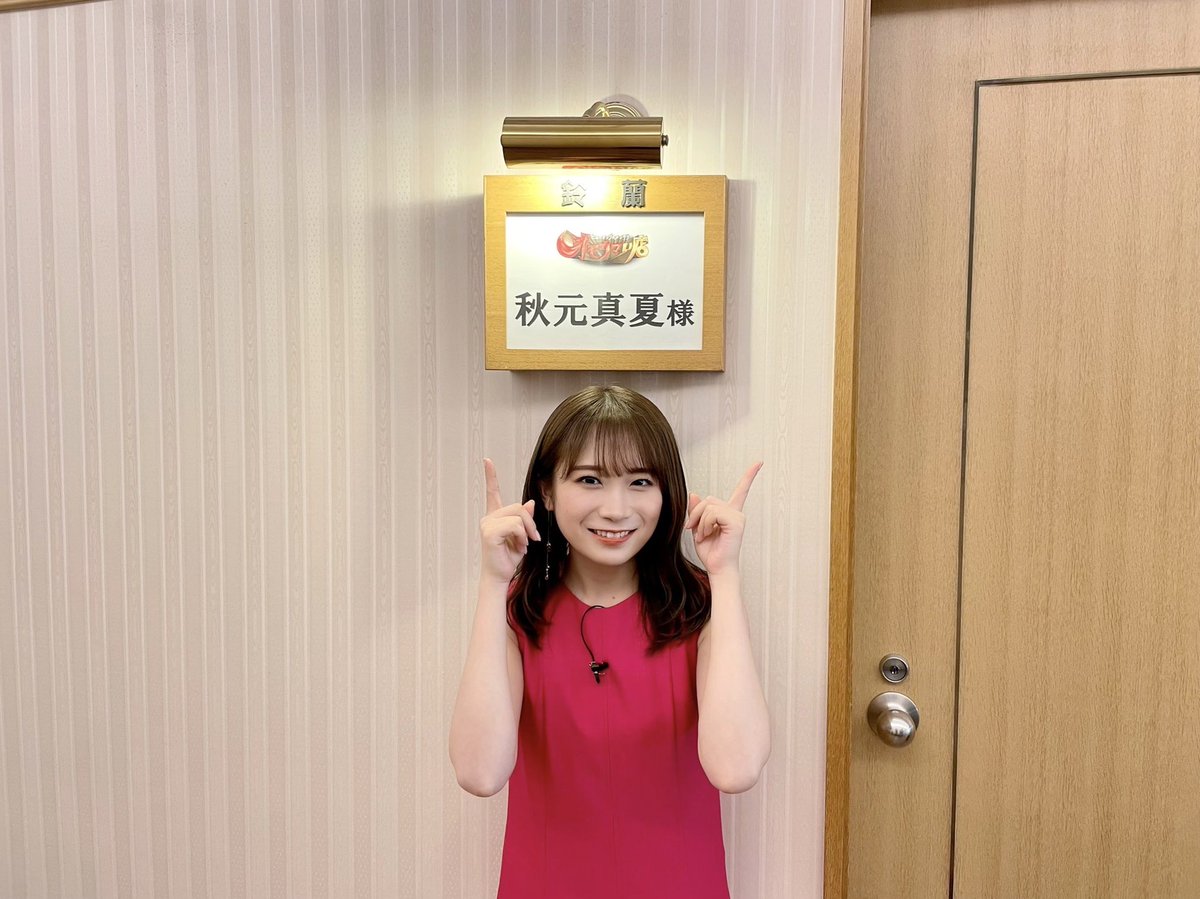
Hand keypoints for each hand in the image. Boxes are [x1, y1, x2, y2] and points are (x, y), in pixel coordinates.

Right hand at [480, 458, 540, 583]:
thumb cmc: (509, 557)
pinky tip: (519, 547)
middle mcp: (489, 518)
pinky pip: (514, 526)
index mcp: (495, 516)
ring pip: (518, 516)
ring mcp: (487, 524)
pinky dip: (521, 536)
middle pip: (518, 507)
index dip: (490, 476)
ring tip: (524, 545)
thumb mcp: (522, 536)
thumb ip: (525, 519)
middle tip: (533, 539)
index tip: (486, 460)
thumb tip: (529, 504)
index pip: (492, 492)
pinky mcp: (489, 533)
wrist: (499, 576)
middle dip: (530, 523)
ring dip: (527, 531)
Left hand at [685, 463, 761, 576]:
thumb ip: (697, 511)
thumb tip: (694, 494)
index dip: (749, 475)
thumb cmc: (711, 552)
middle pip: (708, 499)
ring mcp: (738, 517)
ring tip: (702, 536)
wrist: (717, 568)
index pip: (741, 490)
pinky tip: (707, 535)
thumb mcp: (698, 527)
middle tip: (691, 529)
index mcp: (730, 513)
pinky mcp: (736, 522)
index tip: (759, 463)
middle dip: (695, 513)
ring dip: (699, 521)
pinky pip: (712, 513)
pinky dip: (704, 524)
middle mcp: (736, 513)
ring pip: (708, 506)